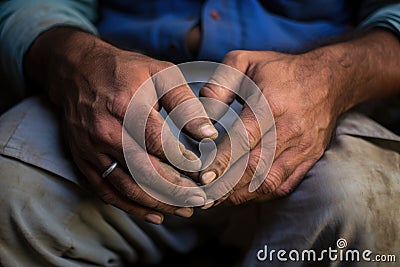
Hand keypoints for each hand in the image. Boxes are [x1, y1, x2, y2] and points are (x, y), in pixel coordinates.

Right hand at [25, 28, 217, 222]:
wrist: (78, 71)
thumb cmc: (127, 71)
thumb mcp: (161, 73)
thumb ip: (185, 103)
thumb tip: (208, 133)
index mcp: (127, 106)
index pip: (158, 143)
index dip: (184, 161)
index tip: (205, 172)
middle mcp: (105, 131)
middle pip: (144, 171)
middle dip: (176, 191)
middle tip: (201, 200)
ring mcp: (91, 149)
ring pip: (127, 187)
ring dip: (158, 204)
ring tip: (185, 210)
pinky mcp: (84, 160)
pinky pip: (107, 192)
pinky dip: (132, 207)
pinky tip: (155, 214)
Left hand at [200, 49, 348, 204]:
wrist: (328, 80)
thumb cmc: (280, 70)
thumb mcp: (246, 61)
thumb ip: (220, 82)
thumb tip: (204, 109)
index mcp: (272, 104)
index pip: (244, 139)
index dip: (222, 161)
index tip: (202, 177)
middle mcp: (290, 129)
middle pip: (254, 167)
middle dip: (225, 186)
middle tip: (200, 196)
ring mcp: (302, 148)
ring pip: (269, 182)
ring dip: (240, 195)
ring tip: (214, 200)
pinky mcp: (309, 159)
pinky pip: (284, 185)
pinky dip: (259, 195)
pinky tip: (239, 196)